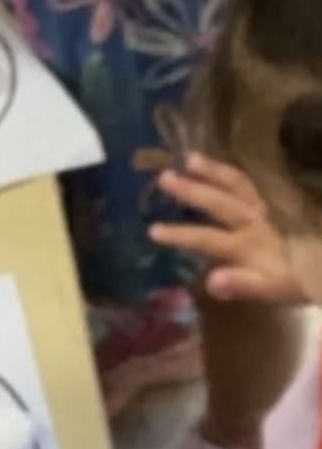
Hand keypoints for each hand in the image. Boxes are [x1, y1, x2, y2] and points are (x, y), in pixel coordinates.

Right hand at [150, 153, 306, 304]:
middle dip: (192, 190)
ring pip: (238, 185)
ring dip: (214, 171)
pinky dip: (231, 172)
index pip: (207, 238)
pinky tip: (215, 164)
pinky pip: (250, 182)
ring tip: (191, 158)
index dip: (180, 234)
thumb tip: (211, 280)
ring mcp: (266, 207)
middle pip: (220, 203)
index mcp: (249, 244)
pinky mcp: (275, 201)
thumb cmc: (295, 280)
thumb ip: (242, 285)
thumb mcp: (272, 290)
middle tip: (164, 177)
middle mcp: (255, 220)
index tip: (152, 231)